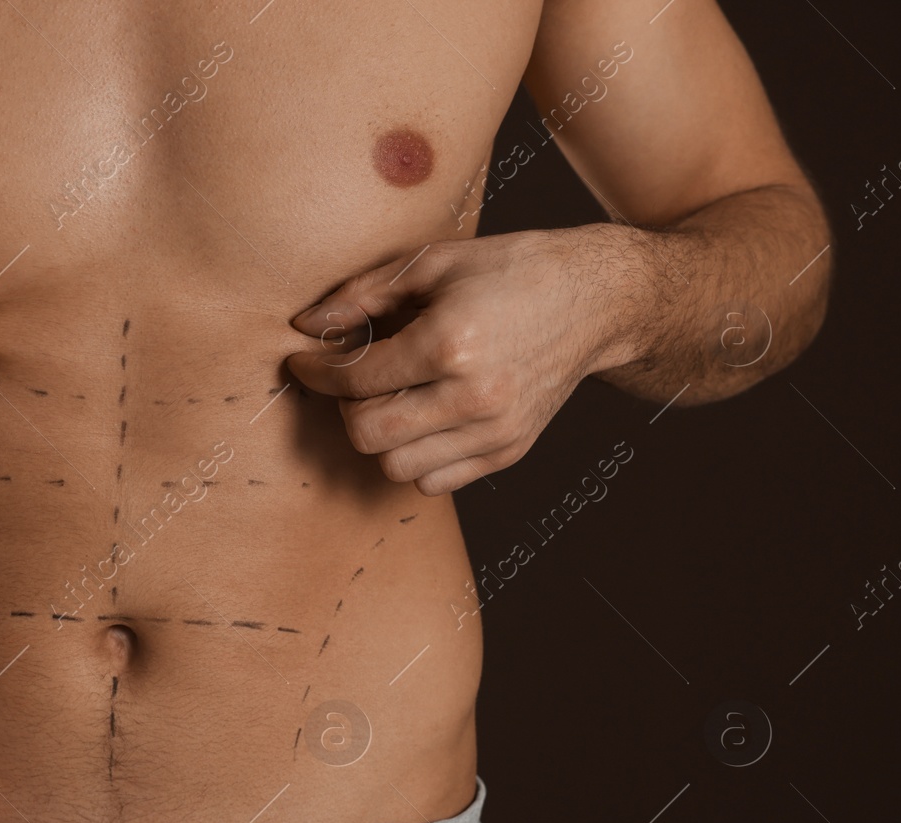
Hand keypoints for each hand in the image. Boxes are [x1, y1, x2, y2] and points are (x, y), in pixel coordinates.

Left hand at [285, 227, 632, 494]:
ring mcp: (495, 430)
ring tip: (392, 397)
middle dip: (346, 408)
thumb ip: (361, 295)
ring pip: (397, 468)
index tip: (305, 362)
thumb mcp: (432, 263)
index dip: (317, 372)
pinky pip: (434, 482)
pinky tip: (423, 417)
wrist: (595, 300)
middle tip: (354, 379)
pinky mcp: (509, 451)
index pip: (356, 380)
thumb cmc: (511, 271)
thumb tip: (306, 325)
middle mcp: (475, 396)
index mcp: (451, 343)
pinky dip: (415, 457)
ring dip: (380, 437)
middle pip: (368, 435)